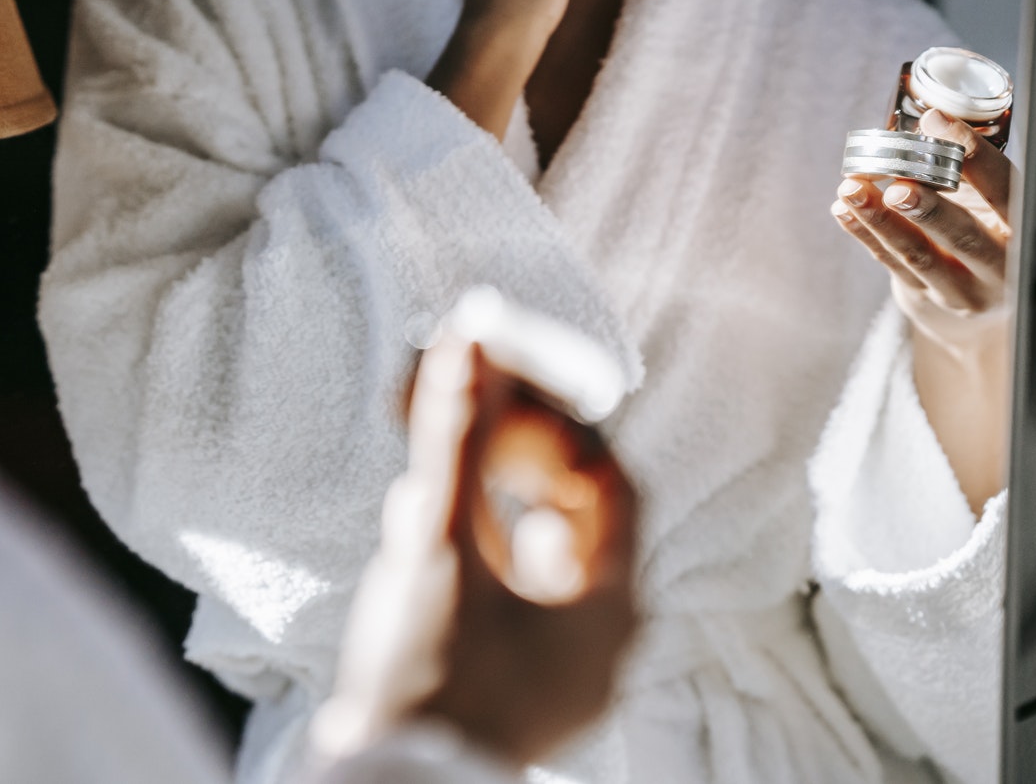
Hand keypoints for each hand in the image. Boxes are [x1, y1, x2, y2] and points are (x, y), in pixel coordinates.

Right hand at [316, 326, 637, 768]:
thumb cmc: (424, 671)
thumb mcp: (439, 543)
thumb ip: (455, 437)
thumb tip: (468, 339)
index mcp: (609, 606)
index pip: (610, 483)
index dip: (555, 429)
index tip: (498, 398)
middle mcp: (605, 644)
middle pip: (581, 521)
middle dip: (519, 465)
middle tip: (470, 429)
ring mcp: (567, 677)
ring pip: (546, 566)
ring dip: (494, 511)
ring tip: (439, 480)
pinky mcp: (525, 696)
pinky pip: (522, 608)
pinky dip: (484, 564)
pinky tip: (433, 544)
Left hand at [832, 109, 1013, 510]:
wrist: (982, 300)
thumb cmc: (985, 227)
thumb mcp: (990, 197)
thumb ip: (966, 164)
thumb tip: (926, 116)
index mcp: (1022, 227)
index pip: (1004, 190)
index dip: (973, 157)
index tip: (937, 124)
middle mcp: (999, 263)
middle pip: (964, 236)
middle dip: (930, 210)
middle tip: (899, 188)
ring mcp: (962, 289)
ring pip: (919, 255)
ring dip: (881, 221)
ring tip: (852, 191)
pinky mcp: (925, 299)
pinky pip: (891, 264)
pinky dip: (864, 235)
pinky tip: (843, 209)